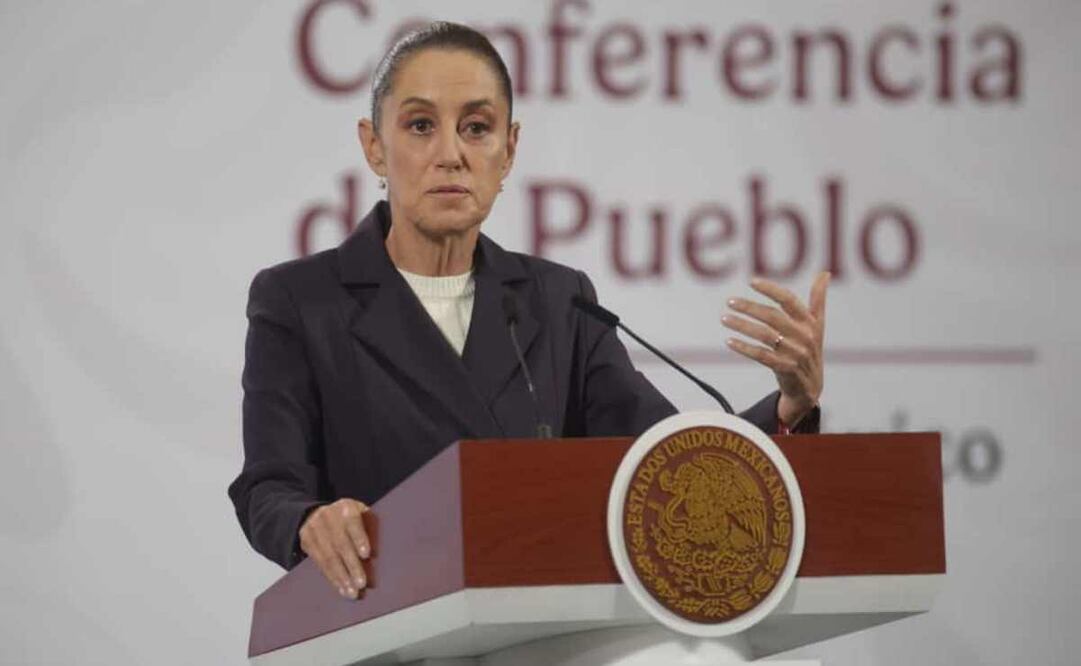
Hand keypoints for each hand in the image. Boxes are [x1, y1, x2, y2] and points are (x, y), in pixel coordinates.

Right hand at [299, 498, 371, 599]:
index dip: (359, 538)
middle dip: (351, 566)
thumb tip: (381, 550)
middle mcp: (328, 516)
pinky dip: (331, 578)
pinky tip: (341, 588)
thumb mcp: (360, 513)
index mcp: (346, 507)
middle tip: (361, 583)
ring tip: (352, 592)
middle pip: (340, 544)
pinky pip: (319, 563)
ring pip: (328, 557)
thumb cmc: (349, 517)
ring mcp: (314, 528)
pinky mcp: (306, 541)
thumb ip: (369, 526)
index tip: (367, 554)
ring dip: (341, 577)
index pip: (353, 523)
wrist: (316, 512)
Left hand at [721, 271, 829, 425]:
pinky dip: (744, 348)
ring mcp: (795, 353)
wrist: (810, 388)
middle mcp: (804, 336)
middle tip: (730, 301)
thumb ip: (818, 299)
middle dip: (749, 307)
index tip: (751, 282)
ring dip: (742, 325)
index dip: (771, 289)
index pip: (789, 300)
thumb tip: (825, 273)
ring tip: (724, 318)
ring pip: (764, 335)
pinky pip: (761, 355)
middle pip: (773, 316)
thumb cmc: (810, 350)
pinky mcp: (785, 369)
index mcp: (810, 322)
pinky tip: (729, 341)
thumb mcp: (817, 325)